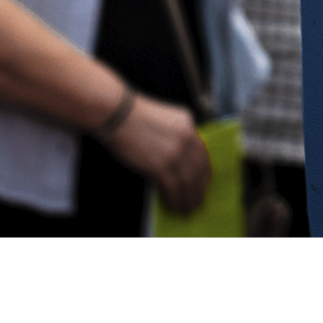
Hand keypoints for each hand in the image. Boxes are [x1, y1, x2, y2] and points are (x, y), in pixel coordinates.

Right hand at [106, 94, 211, 211]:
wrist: (117, 114)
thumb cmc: (133, 116)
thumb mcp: (164, 119)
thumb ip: (175, 136)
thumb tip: (179, 162)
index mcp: (188, 123)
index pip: (202, 152)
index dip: (204, 172)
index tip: (203, 183)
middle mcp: (187, 137)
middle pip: (199, 169)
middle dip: (199, 188)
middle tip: (198, 201)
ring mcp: (175, 152)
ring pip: (189, 181)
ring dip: (189, 198)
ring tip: (187, 208)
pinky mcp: (161, 165)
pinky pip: (174, 187)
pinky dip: (176, 199)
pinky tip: (174, 206)